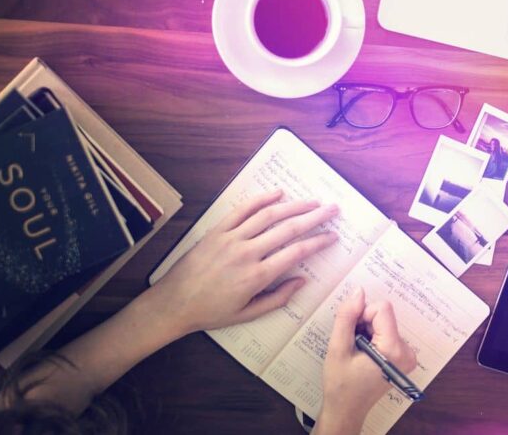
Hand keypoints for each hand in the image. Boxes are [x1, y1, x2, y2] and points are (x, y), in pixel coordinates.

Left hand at [151, 189, 338, 335]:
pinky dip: (261, 199)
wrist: (174, 303)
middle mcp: (247, 253)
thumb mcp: (248, 314)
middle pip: (288, 229)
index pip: (296, 253)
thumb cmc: (211, 312)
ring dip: (294, 205)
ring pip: (269, 215)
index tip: (333, 236)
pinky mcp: (217, 231)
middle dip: (314, 217)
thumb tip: (303, 281)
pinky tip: (278, 193)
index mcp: (257, 276)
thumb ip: (278, 298)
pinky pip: (242, 210)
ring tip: (312, 201)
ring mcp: (231, 239)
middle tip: (332, 209)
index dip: (318, 242)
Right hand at [314, 288, 416, 434]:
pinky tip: (364, 354)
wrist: (347, 410)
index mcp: (394, 349)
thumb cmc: (340, 384)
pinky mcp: (403, 356)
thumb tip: (358, 291)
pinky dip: (373, 337)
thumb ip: (347, 317)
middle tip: (353, 345)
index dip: (362, 315)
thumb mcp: (338, 348)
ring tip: (357, 352)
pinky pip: (387, 331)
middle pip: (384, 315)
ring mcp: (408, 355)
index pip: (382, 309)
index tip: (352, 333)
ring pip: (384, 322)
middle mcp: (407, 351)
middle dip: (364, 324)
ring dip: (367, 331)